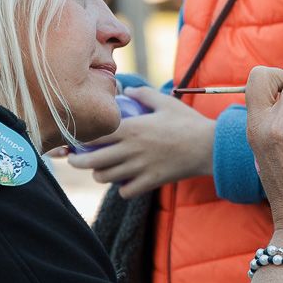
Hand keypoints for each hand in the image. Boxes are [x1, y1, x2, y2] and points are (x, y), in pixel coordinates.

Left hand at [66, 87, 214, 198]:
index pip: (95, 134)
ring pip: (106, 178)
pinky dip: (122, 189)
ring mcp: (140, 168)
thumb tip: (128, 91)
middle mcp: (131, 149)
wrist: (209, 147)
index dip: (80, 138)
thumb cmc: (187, 122)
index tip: (75, 138)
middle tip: (74, 160)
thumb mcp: (165, 102)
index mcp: (131, 128)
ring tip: (100, 170)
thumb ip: (143, 95)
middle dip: (78, 161)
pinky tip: (125, 183)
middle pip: (92, 161)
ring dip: (99, 175)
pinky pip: (125, 192)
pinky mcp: (150, 182)